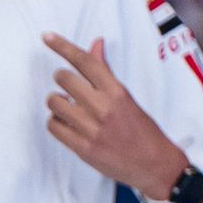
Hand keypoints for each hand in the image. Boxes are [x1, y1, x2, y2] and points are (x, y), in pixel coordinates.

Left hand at [42, 34, 188, 200]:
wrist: (155, 165)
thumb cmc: (142, 129)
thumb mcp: (127, 97)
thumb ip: (105, 72)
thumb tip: (95, 44)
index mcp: (117, 92)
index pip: (85, 62)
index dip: (63, 46)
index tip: (47, 37)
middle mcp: (103, 108)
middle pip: (64, 78)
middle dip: (62, 80)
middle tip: (69, 88)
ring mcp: (91, 129)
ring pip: (54, 102)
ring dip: (57, 102)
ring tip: (69, 107)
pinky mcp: (82, 147)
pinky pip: (53, 126)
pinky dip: (56, 122)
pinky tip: (67, 123)